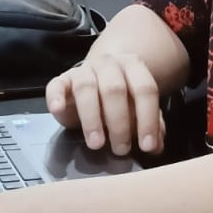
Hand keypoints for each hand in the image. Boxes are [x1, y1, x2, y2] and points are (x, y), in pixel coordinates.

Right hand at [46, 50, 165, 155]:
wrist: (95, 79)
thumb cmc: (121, 99)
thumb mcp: (138, 110)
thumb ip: (150, 125)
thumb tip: (156, 146)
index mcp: (133, 66)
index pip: (145, 89)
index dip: (147, 118)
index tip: (147, 146)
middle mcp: (109, 64)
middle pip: (115, 89)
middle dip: (119, 122)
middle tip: (121, 149)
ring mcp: (84, 70)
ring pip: (87, 88)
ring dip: (92, 118)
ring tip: (96, 144)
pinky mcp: (62, 79)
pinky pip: (56, 85)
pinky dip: (55, 97)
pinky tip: (58, 110)